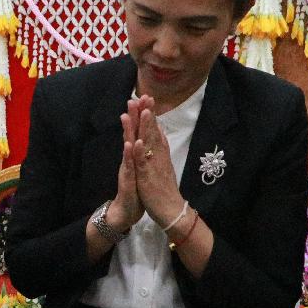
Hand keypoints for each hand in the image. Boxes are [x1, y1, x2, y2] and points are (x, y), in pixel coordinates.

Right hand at [105, 98, 146, 230]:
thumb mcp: (141, 168)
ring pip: (128, 146)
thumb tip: (145, 139)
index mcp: (135, 155)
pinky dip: (130, 154)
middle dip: (133, 116)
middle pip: (132, 134)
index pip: (139, 131)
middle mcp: (130, 159)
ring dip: (128, 131)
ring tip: (128, 114)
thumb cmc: (136, 190)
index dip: (142, 115)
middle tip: (134, 97)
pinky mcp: (128, 180)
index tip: (145, 98)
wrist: (126, 211)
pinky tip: (131, 144)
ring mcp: (128, 168)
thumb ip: (142, 153)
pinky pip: (129, 165)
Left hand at [129, 94, 184, 224]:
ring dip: (146, 127)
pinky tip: (136, 141)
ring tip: (143, 110)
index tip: (147, 98)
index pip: (154, 130)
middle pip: (153, 132)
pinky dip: (140, 152)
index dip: (150, 115)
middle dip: (148, 114)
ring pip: (148, 143)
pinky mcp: (148, 177)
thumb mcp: (162, 166)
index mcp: (160, 154)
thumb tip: (160, 133)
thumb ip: (161, 149)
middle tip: (145, 96)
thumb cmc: (165, 190)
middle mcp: (158, 157)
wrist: (172, 211)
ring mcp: (153, 166)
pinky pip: (143, 163)